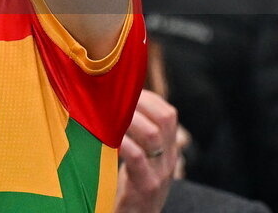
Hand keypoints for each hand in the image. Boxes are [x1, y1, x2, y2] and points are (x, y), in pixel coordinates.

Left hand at [115, 90, 182, 212]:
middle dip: (139, 102)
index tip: (125, 92)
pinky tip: (108, 137)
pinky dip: (122, 141)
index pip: (168, 113)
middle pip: (165, 118)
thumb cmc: (132, 184)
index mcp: (169, 149)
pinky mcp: (146, 185)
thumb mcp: (142, 158)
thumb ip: (137, 135)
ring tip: (109, 113)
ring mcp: (160, 172)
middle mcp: (168, 158)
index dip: (147, 97)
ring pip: (153, 134)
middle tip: (114, 98)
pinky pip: (137, 156)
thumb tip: (114, 100)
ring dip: (129, 118)